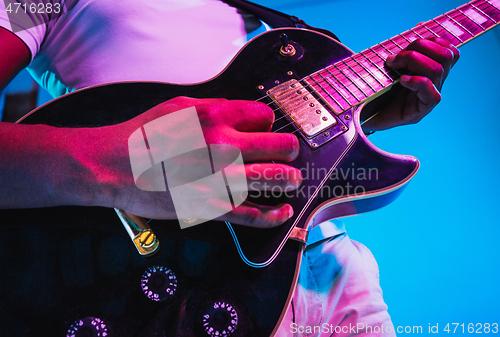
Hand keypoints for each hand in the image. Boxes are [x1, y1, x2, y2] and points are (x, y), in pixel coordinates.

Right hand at [97, 97, 301, 227]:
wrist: (113, 165)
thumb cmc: (141, 135)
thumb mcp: (177, 107)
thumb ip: (213, 107)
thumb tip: (240, 112)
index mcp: (216, 116)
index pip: (265, 116)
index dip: (269, 122)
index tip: (266, 129)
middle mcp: (224, 144)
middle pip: (281, 146)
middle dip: (290, 149)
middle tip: (290, 154)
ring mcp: (219, 177)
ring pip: (274, 178)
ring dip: (290, 179)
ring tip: (293, 180)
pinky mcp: (211, 206)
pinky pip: (253, 214)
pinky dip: (274, 216)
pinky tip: (283, 211)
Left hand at [362, 37, 459, 130]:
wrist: (363, 117)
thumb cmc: (374, 90)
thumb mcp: (390, 65)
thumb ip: (405, 50)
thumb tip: (420, 26)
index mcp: (430, 72)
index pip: (449, 51)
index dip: (432, 40)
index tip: (406, 44)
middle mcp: (434, 84)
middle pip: (447, 56)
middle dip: (420, 48)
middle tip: (394, 57)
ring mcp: (428, 99)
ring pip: (438, 71)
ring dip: (413, 61)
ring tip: (393, 66)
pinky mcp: (420, 112)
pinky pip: (432, 94)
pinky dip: (416, 82)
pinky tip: (401, 81)